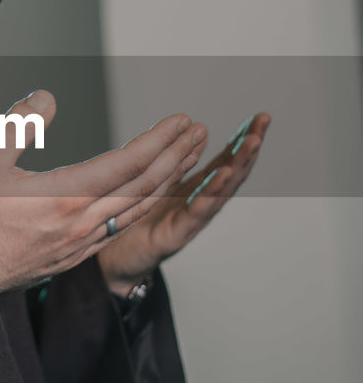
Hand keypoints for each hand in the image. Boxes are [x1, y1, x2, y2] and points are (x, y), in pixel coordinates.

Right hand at [0, 90, 207, 295]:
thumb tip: (47, 97)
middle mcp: (82, 223)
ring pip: (137, 210)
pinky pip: (120, 228)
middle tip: (197, 133)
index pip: (127, 163)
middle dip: (176, 156)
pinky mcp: (75, 257)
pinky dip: (143, 207)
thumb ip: (21, 123)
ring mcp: (82, 243)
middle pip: (144, 187)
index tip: (180, 121)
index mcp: (65, 197)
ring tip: (185, 159)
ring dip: (167, 181)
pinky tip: (148, 196)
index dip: (159, 139)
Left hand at [96, 111, 271, 294]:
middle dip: (248, 148)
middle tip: (264, 122)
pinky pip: (197, 211)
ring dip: (239, 165)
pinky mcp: (176, 236)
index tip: (261, 118)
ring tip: (253, 142)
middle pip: (230, 173)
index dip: (242, 140)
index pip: (225, 162)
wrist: (117, 264)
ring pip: (221, 190)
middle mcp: (198, 206)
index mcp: (194, 192)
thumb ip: (179, 163)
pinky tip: (224, 174)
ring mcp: (190, 222)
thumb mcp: (160, 186)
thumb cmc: (137, 225)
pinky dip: (212, 191)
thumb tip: (198, 132)